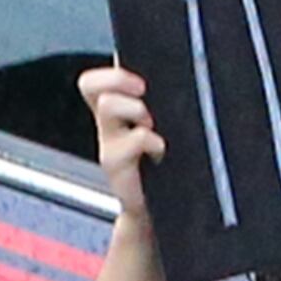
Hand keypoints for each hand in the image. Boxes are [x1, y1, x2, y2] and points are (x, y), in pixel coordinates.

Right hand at [80, 63, 166, 228]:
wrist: (161, 209)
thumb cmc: (171, 164)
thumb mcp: (168, 130)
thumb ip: (167, 105)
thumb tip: (189, 74)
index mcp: (119, 108)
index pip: (97, 79)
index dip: (113, 72)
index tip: (142, 81)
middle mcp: (109, 123)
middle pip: (91, 84)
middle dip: (118, 79)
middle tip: (142, 91)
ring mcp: (109, 142)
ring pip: (108, 105)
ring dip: (134, 108)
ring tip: (152, 124)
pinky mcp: (115, 164)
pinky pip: (133, 138)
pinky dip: (150, 139)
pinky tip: (161, 149)